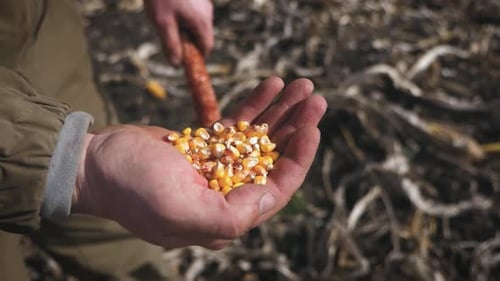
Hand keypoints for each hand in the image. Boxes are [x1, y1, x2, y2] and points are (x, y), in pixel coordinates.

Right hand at [72, 77, 326, 248]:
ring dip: (282, 112)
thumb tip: (268, 199)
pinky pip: (238, 125)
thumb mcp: (178, 210)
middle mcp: (226, 195)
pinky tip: (272, 86)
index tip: (311, 129)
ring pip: (260, 139)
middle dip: (296, 129)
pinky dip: (255, 106)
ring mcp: (217, 168)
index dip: (297, 161)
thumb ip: (228, 216)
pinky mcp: (207, 147)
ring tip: (302, 86)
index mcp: (225, 218)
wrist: (96, 164)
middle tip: (315, 99)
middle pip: (273, 160)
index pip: (274, 190)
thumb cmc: (133, 190)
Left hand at [144, 0, 213, 64]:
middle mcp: (207, 12)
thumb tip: (176, 65)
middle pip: (203, 36)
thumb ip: (170, 45)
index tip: (185, 63)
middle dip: (189, 43)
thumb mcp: (162, 22)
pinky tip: (169, 9)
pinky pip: (194, 14)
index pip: (207, 47)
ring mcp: (203, 3)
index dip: (197, 57)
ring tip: (166, 21)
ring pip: (198, 24)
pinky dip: (185, 18)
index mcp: (201, 22)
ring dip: (186, 29)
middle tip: (170, 41)